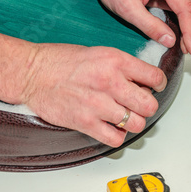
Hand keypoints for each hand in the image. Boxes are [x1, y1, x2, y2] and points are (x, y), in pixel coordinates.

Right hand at [21, 44, 166, 146]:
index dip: (158, 84)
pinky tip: (111, 127)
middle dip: (147, 106)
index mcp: (115, 61)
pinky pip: (116, 138)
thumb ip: (122, 66)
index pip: (155, 77)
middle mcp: (109, 82)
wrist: (32, 73)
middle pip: (149, 105)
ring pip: (136, 124)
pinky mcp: (85, 122)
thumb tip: (143, 80)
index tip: (155, 87)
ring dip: (133, 122)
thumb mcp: (98, 53)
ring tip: (124, 116)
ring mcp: (97, 104)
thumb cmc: (61, 61)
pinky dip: (117, 136)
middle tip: (139, 104)